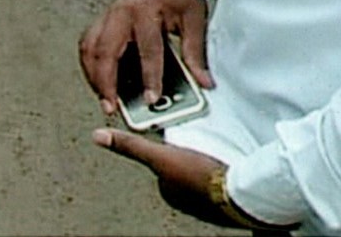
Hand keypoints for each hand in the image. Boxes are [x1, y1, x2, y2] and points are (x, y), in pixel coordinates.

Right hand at [79, 0, 214, 116]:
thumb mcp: (194, 21)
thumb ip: (195, 54)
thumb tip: (204, 82)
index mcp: (144, 11)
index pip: (146, 50)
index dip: (149, 78)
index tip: (151, 100)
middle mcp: (120, 13)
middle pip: (104, 52)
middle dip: (105, 81)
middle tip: (111, 107)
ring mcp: (107, 15)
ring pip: (89, 48)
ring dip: (92, 74)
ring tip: (103, 98)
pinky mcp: (103, 19)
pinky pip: (88, 43)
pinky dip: (90, 63)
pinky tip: (97, 79)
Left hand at [89, 130, 237, 228]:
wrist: (242, 195)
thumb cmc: (200, 178)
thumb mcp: (159, 155)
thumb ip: (130, 146)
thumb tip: (98, 137)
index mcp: (168, 191)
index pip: (163, 164)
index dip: (169, 149)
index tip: (179, 139)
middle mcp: (186, 201)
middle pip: (183, 170)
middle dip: (189, 159)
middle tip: (201, 148)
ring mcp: (209, 203)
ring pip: (203, 176)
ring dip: (208, 166)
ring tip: (215, 156)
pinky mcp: (231, 200)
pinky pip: (224, 181)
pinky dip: (225, 173)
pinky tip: (229, 168)